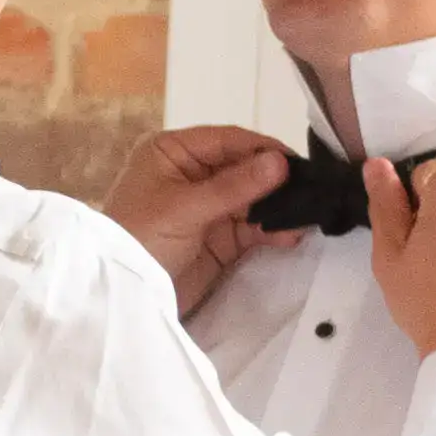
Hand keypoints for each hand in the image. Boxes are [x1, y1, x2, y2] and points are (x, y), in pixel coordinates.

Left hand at [115, 122, 296, 308]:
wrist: (121, 295)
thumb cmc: (139, 238)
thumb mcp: (185, 208)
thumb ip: (235, 186)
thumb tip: (281, 162)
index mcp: (172, 152)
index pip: (227, 140)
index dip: (262, 148)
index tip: (298, 161)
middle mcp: (191, 174)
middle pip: (244, 168)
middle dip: (276, 180)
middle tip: (314, 188)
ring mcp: (206, 207)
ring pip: (252, 199)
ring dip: (279, 207)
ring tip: (309, 214)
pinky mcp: (217, 238)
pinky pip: (251, 228)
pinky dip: (271, 230)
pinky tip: (293, 234)